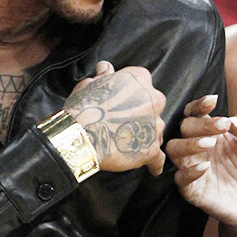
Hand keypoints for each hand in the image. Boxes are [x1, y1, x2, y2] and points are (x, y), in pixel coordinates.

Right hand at [64, 61, 165, 175]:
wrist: (78, 136)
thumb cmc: (81, 108)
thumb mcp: (89, 85)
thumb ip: (103, 76)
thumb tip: (106, 67)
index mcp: (140, 79)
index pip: (144, 84)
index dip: (133, 94)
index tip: (123, 102)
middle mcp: (154, 99)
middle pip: (154, 108)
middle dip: (143, 115)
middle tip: (124, 123)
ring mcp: (155, 126)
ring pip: (156, 132)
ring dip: (145, 137)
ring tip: (128, 144)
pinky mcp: (151, 149)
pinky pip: (158, 158)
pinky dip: (154, 163)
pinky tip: (151, 168)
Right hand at [166, 95, 236, 236]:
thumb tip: (234, 118)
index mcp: (212, 134)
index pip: (195, 114)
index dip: (199, 105)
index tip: (212, 101)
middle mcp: (199, 149)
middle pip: (184, 128)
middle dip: (201, 124)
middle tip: (221, 127)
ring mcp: (194, 169)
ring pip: (173, 150)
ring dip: (189, 143)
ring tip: (210, 144)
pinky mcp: (193, 191)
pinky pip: (180, 179)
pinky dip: (190, 172)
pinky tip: (205, 167)